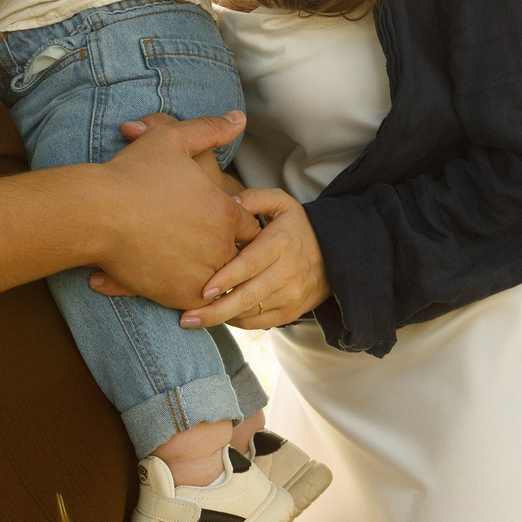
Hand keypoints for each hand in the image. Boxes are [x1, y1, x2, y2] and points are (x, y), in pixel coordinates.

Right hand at [88, 113, 259, 309]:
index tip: (217, 224)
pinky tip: (175, 286)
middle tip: (205, 250)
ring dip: (210, 277)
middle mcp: (221, 244)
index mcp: (225, 209)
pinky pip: (200, 305)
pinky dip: (192, 299)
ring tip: (190, 269)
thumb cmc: (132, 173)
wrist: (95, 213)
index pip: (249, 225)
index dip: (235, 224)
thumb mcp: (172, 138)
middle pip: (239, 256)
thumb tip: (240, 119)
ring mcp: (202, 273)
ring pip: (221, 282)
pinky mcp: (180, 296)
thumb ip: (210, 129)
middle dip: (226, 252)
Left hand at [189, 187, 329, 330]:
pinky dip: (237, 321)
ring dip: (222, 318)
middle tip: (187, 318)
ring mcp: (291, 295)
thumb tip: (229, 203)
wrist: (335, 255)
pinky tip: (219, 317)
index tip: (202, 290)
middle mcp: (288, 272)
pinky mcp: (291, 312)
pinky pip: (259, 322)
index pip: (250, 264)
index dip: (226, 279)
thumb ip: (255, 199)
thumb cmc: (297, 227)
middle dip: (215, 310)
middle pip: (248, 296)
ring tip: (194, 319)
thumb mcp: (282, 203)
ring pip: (251, 313)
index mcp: (281, 243)